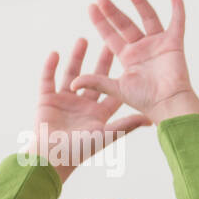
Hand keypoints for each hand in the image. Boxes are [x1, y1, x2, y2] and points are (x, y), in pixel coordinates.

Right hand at [27, 38, 151, 184]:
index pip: (112, 91)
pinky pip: (48, 79)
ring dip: (77, 57)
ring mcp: (65, 101)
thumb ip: (127, 125)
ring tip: (83, 40)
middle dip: (101, 61)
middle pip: (94, 78)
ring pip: (72, 74)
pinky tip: (55, 53)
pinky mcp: (47, 99)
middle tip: (108, 41)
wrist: (52, 158)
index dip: (120, 76)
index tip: (130, 60)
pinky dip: (51, 67)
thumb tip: (151, 120)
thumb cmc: (80, 151)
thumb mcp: (107, 135)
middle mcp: (83, 105)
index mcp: (99, 113)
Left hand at [70, 0, 198, 123]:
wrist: (168, 105)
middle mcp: (142, 48)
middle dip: (113, 11)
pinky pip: (177, 23)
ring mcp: (158, 44)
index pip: (111, 35)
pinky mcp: (174, 44)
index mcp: (128, 58)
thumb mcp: (117, 90)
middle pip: (125, 24)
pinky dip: (178, 8)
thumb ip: (97, 83)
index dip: (101, 22)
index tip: (91, 7)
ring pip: (148, 17)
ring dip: (139, 2)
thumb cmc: (146, 101)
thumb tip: (73, 84)